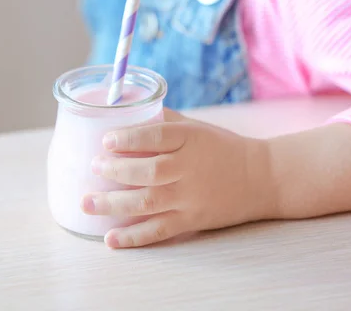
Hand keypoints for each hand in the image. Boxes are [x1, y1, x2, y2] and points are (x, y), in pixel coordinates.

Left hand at [81, 109, 275, 247]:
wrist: (263, 178)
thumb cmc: (223, 148)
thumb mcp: (197, 128)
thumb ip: (164, 122)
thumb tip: (125, 112)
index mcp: (192, 139)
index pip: (158, 136)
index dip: (130, 138)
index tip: (106, 140)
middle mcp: (191, 168)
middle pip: (150, 171)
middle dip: (117, 170)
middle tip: (94, 167)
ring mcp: (191, 198)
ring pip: (149, 202)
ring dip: (115, 204)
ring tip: (88, 203)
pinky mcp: (193, 221)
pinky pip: (160, 231)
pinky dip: (134, 237)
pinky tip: (110, 239)